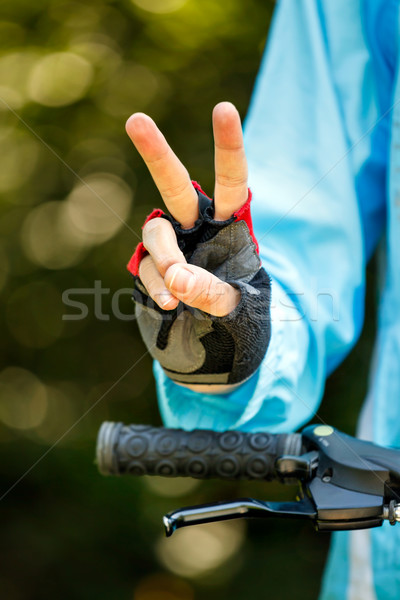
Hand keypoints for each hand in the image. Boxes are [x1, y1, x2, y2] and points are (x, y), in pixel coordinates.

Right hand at [125, 102, 247, 316]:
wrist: (215, 337)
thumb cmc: (238, 311)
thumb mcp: (239, 305)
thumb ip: (213, 292)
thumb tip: (176, 280)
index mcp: (230, 222)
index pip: (231, 180)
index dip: (228, 147)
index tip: (223, 108)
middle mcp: (197, 225)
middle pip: (175, 184)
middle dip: (156, 154)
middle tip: (135, 120)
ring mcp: (171, 243)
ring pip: (155, 230)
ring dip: (165, 256)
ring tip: (178, 289)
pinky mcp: (151, 265)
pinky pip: (148, 268)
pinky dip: (158, 286)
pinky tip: (170, 304)